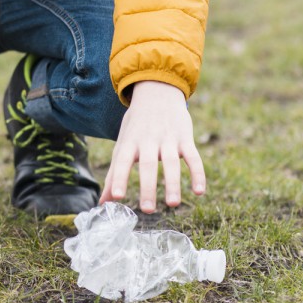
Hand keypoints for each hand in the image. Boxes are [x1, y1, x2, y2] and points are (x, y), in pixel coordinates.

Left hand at [100, 80, 206, 212]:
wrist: (157, 92)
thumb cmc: (136, 125)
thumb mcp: (122, 144)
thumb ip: (114, 174)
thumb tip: (103, 203)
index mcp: (129, 142)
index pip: (122, 161)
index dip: (119, 178)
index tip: (117, 197)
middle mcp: (147, 140)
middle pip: (147, 165)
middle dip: (147, 187)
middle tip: (147, 210)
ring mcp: (168, 139)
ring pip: (171, 162)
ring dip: (173, 183)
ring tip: (172, 204)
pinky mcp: (185, 138)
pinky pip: (193, 157)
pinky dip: (197, 173)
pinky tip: (199, 191)